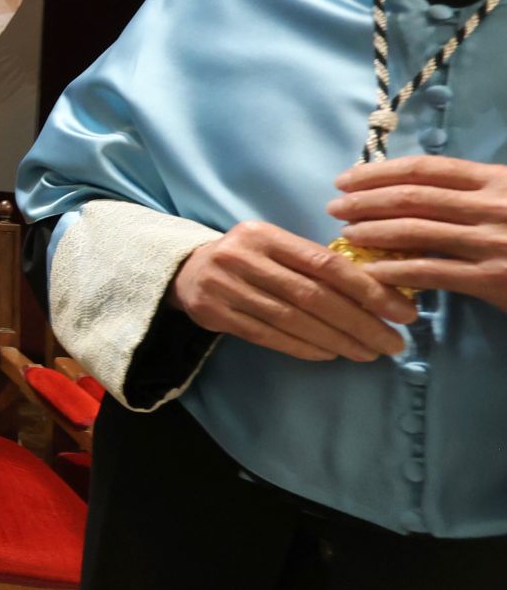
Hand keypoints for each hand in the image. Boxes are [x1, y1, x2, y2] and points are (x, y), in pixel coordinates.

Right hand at [168, 219, 416, 362]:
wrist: (186, 271)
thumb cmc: (248, 259)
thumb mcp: (275, 247)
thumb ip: (313, 262)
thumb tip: (379, 291)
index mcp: (265, 235)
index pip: (325, 263)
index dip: (368, 289)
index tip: (403, 312)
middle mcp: (243, 257)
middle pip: (312, 296)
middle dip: (360, 322)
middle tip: (394, 343)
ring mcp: (225, 286)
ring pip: (292, 320)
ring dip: (337, 340)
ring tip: (369, 353)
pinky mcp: (214, 313)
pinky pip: (268, 336)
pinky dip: (304, 347)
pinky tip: (331, 354)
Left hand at [330, 156, 506, 305]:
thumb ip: (471, 191)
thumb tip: (411, 190)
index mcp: (494, 180)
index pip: (423, 169)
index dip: (377, 173)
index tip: (345, 180)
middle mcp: (489, 207)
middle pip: (411, 198)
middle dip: (365, 201)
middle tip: (335, 208)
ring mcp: (489, 243)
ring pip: (415, 231)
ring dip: (372, 232)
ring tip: (346, 234)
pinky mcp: (490, 278)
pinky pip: (430, 271)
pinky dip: (395, 270)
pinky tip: (371, 271)